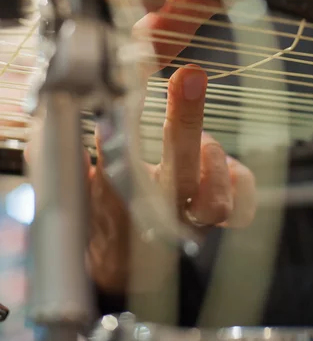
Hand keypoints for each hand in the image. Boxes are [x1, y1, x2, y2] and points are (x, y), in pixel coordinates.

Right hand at [88, 65, 255, 292]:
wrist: (125, 263)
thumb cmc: (107, 211)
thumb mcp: (82, 186)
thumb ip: (67, 160)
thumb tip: (44, 137)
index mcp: (123, 197)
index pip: (119, 160)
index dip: (119, 128)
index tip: (119, 98)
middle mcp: (161, 211)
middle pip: (178, 171)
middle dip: (184, 120)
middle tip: (188, 78)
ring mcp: (193, 220)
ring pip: (215, 201)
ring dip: (212, 158)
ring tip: (203, 141)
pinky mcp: (220, 220)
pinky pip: (241, 203)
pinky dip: (238, 177)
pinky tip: (225, 163)